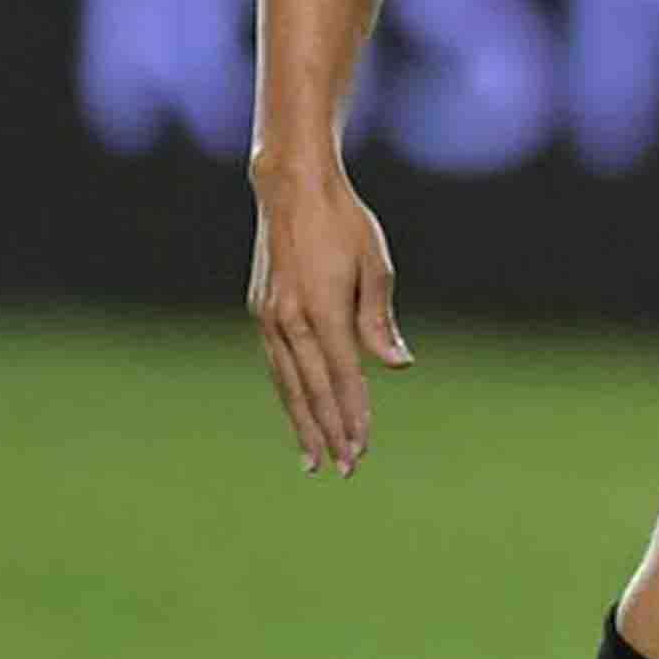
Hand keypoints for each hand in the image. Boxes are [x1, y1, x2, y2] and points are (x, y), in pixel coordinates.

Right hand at [249, 166, 411, 475]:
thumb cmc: (344, 224)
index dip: (354, 415)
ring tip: (315, 459)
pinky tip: (299, 415)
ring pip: (288, 384)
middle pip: (312, 390)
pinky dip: (289, 394)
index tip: (362, 448)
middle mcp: (287, 319)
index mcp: (320, 309)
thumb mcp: (375, 266)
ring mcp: (268, 317)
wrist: (291, 188)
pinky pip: (277, 365)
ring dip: (304, 424)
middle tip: (344, 470)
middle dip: (329, 433)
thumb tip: (396, 366)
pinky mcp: (261, 311)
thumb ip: (379, 321)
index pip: (343, 377)